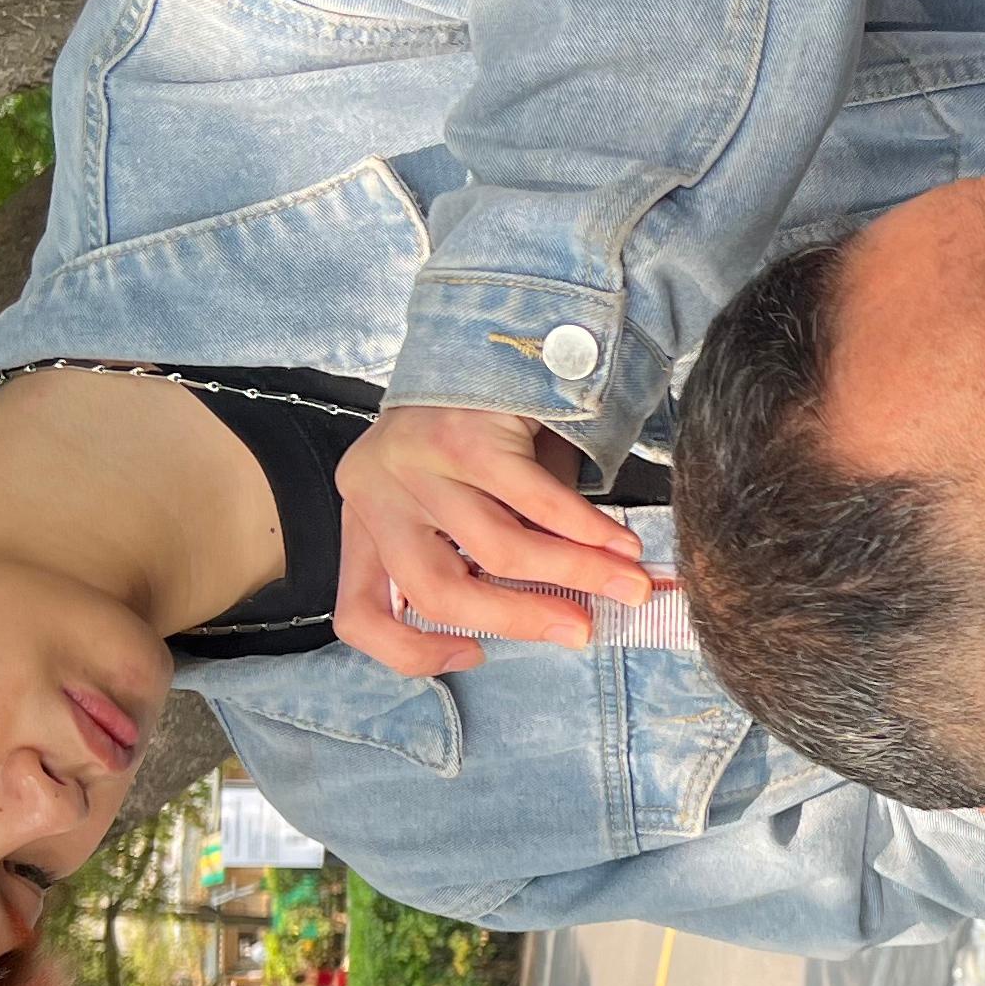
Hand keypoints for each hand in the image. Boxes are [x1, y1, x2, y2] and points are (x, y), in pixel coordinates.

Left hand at [334, 405, 656, 674]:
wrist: (495, 330)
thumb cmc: (485, 432)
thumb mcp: (468, 502)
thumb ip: (492, 559)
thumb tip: (564, 618)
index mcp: (363, 516)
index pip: (358, 614)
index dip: (411, 653)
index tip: (473, 655)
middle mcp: (373, 489)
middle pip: (438, 592)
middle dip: (521, 620)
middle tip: (581, 630)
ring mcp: (413, 459)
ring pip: (499, 549)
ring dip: (576, 574)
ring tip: (627, 587)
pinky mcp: (464, 433)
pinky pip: (535, 501)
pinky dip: (587, 531)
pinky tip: (621, 544)